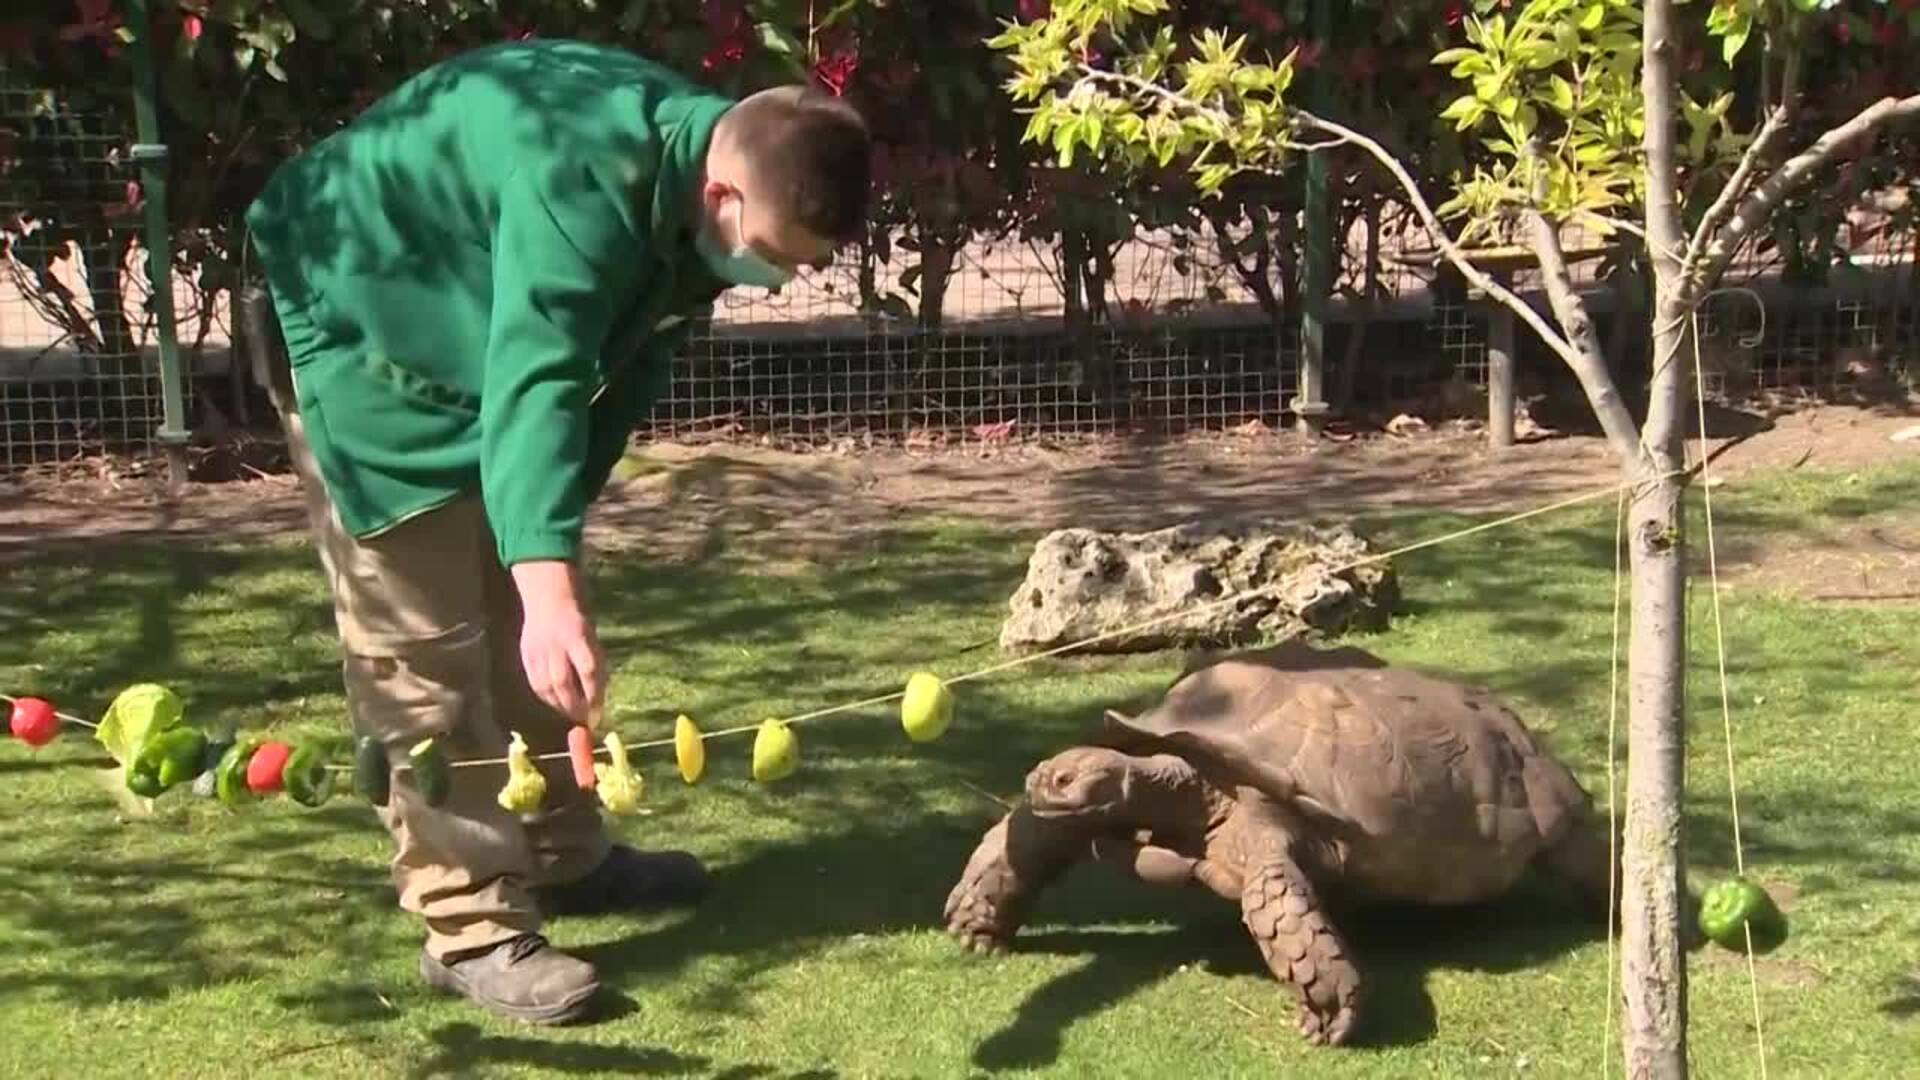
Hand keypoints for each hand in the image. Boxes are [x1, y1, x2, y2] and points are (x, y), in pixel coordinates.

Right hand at [510, 560, 604, 725]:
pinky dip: (546, 698)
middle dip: (575, 707)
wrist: (547, 597)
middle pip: (564, 684)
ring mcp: (538, 651)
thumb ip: (594, 661)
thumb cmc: (578, 618)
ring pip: (547, 687)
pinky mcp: (526, 656)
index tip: (599, 713)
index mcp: (578, 636)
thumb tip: (598, 694)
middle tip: (585, 720)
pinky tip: (555, 704)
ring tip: (571, 715)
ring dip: (560, 706)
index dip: (594, 695)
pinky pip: (535, 683)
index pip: (588, 671)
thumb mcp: (592, 635)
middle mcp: (556, 645)